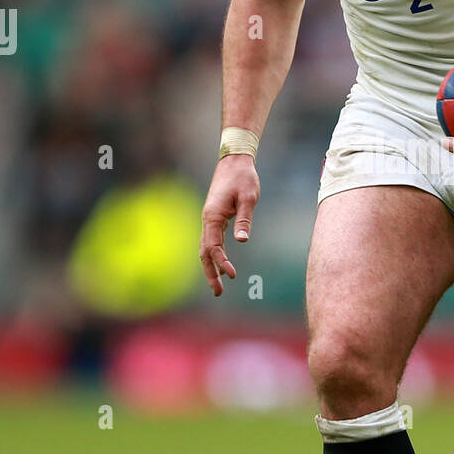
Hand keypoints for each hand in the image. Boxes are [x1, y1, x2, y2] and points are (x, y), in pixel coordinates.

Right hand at [200, 154, 259, 296]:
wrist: (234, 161)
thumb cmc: (243, 177)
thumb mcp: (248, 198)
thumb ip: (244, 219)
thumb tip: (242, 241)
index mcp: (213, 216)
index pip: (214, 246)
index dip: (222, 262)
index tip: (233, 275)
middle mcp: (207, 220)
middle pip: (204, 252)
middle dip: (210, 273)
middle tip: (218, 292)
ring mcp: (210, 219)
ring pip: (206, 248)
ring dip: (211, 266)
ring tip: (218, 285)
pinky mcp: (215, 217)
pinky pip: (212, 241)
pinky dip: (215, 255)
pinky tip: (222, 266)